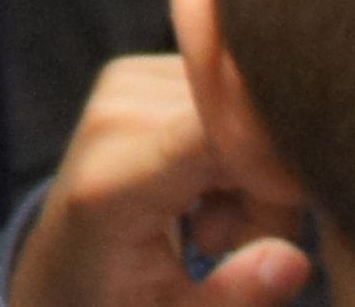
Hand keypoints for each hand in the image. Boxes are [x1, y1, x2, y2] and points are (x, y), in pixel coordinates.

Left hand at [8, 57, 316, 306]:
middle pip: (245, 126)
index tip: (294, 225)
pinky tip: (205, 191)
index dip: (277, 172)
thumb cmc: (119, 302)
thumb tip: (292, 260)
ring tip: (213, 227)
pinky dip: (235, 146)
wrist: (60, 267)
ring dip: (254, 173)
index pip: (216, 137)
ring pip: (245, 109)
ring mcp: (122, 85)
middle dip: (271, 192)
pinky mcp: (139, 72)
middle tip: (236, 246)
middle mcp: (111, 119)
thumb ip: (235, 297)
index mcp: (108, 187)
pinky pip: (229, 97)